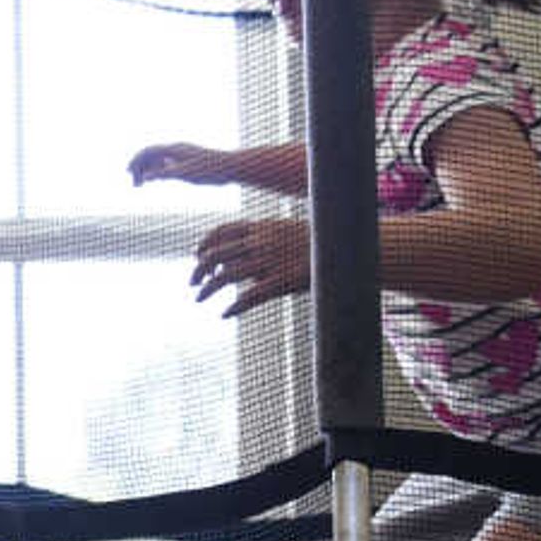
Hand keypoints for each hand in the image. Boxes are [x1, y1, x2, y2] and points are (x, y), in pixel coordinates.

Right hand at [128, 141, 239, 187]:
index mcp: (174, 149)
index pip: (148, 152)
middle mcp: (177, 149)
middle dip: (140, 167)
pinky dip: (158, 170)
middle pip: (151, 155)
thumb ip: (164, 174)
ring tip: (143, 183)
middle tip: (134, 184)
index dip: (136, 162)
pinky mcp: (189, 159)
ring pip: (159, 159)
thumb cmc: (210, 170)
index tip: (128, 174)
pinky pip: (168, 162)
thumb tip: (146, 176)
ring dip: (148, 169)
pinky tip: (160, 179)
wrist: (231, 167)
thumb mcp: (185, 174)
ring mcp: (183, 153)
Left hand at [191, 216, 309, 317]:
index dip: (205, 243)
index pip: (223, 230)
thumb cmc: (319, 240)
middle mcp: (262, 241)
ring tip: (199, 299)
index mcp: (263, 226)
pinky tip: (225, 314)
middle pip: (218, 254)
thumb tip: (246, 252)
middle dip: (200, 269)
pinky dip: (235, 306)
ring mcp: (271, 260)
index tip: (196, 255)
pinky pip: (252, 295)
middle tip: (192, 283)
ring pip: (227, 275)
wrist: (348, 245)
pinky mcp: (283, 280)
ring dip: (208, 288)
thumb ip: (264, 238)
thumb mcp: (287, 230)